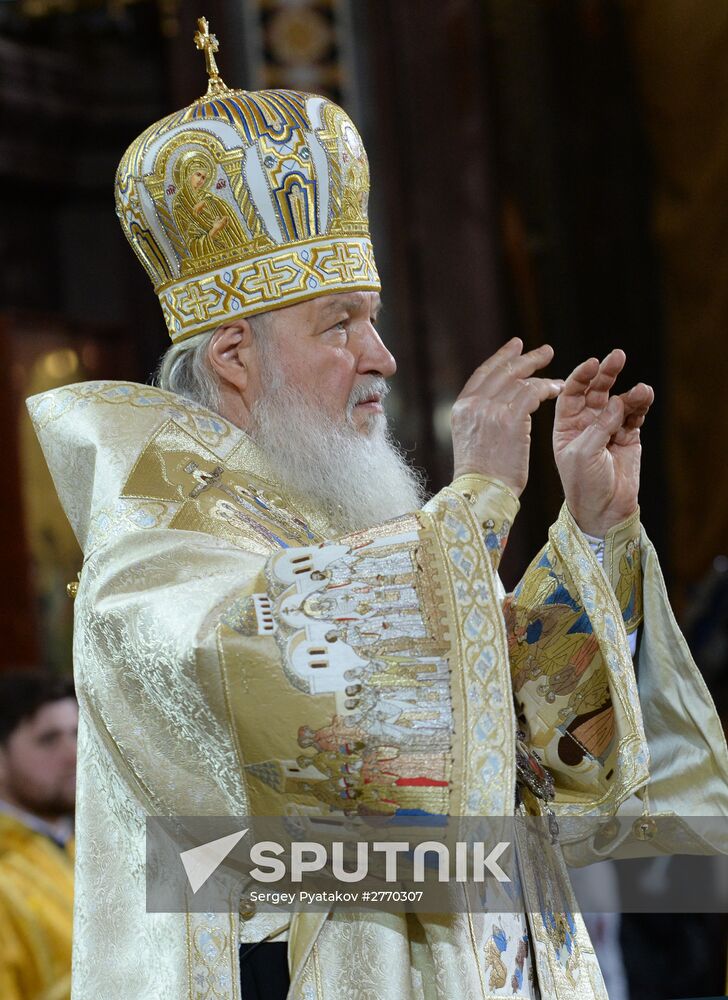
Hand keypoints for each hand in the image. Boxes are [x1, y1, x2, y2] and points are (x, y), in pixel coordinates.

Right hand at [451, 338, 562, 495]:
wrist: (481, 492)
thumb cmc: (481, 476)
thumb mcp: (472, 440)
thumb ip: (482, 419)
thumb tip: (500, 407)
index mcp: (461, 407)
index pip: (482, 373)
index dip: (501, 358)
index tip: (515, 347)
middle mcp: (473, 404)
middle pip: (502, 370)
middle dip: (525, 358)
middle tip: (546, 351)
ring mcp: (490, 409)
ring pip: (520, 380)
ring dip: (542, 377)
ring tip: (560, 380)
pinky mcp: (510, 418)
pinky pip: (532, 392)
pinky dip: (547, 388)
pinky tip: (558, 390)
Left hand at [553, 349, 653, 535]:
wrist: (604, 510)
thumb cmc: (583, 483)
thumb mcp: (584, 454)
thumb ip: (599, 426)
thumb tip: (617, 401)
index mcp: (565, 425)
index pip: (571, 393)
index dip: (580, 376)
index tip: (591, 364)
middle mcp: (586, 422)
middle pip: (595, 390)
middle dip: (606, 373)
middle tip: (617, 356)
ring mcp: (608, 428)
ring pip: (618, 400)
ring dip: (629, 391)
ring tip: (640, 390)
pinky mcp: (628, 435)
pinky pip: (634, 414)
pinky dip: (640, 405)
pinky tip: (644, 396)